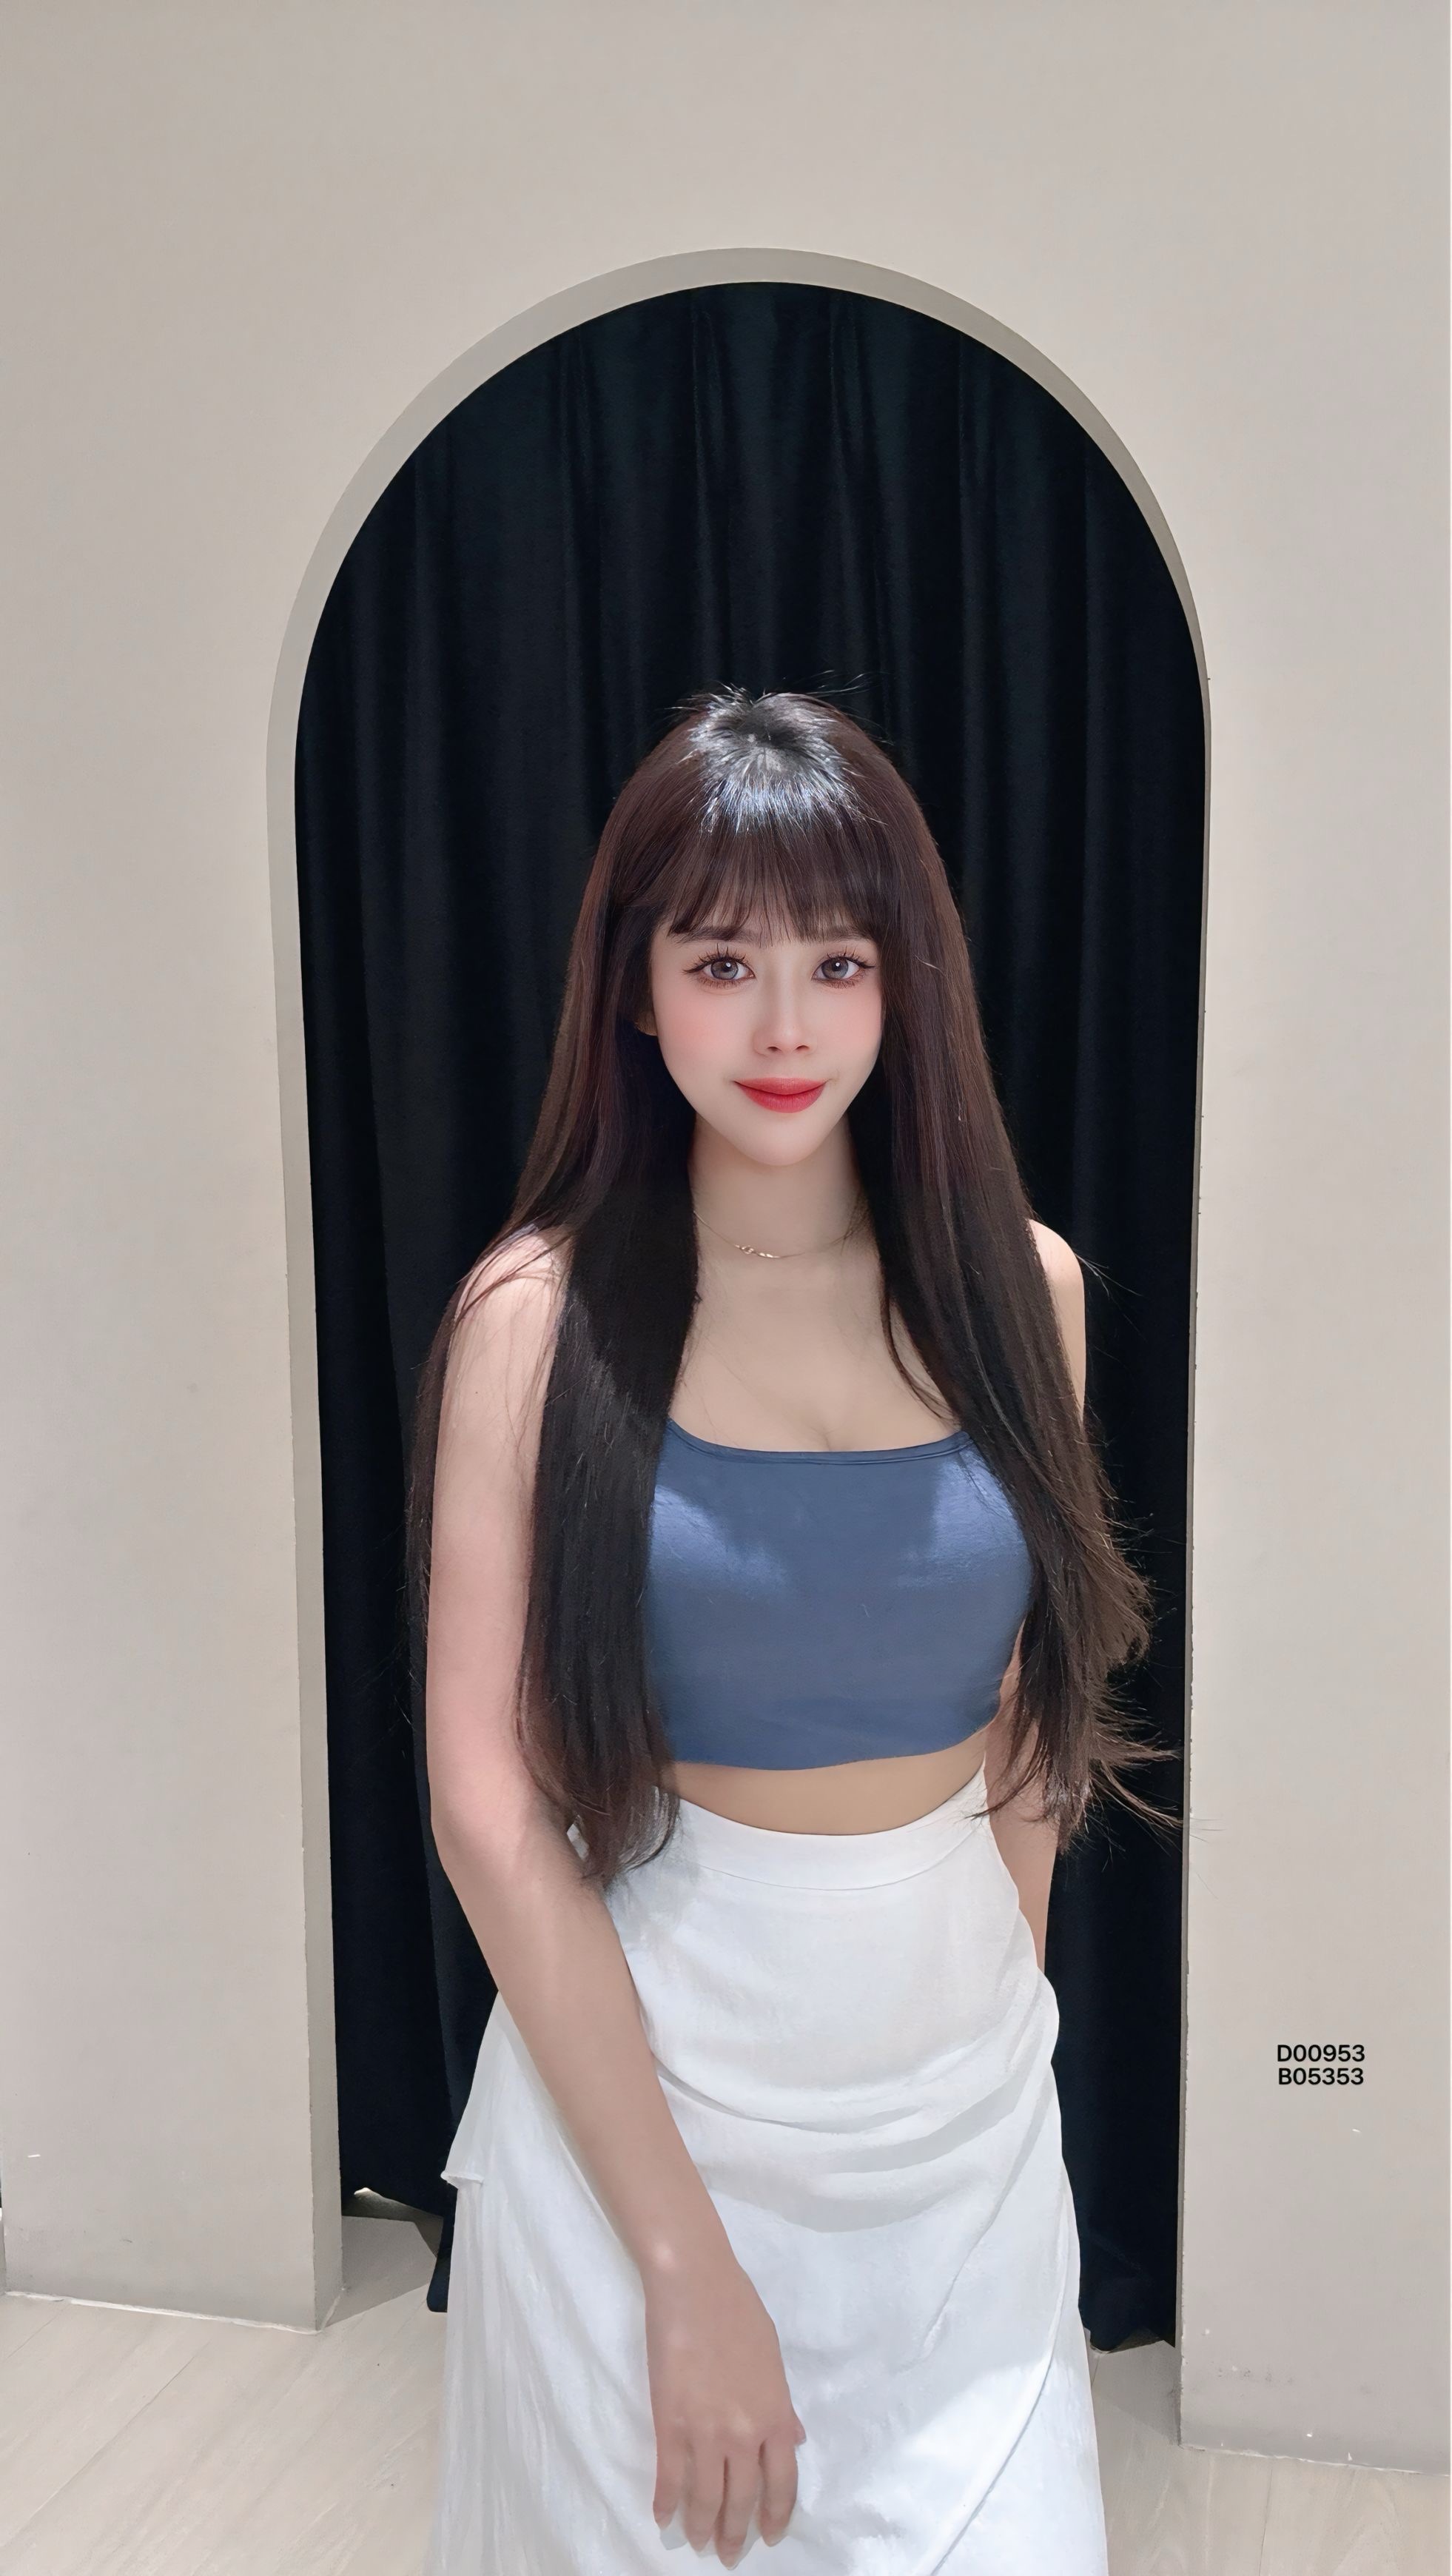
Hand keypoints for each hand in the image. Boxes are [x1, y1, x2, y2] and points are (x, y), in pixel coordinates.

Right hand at [645, 2247, 806, 2562]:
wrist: (695, 2285)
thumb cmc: (739, 2312)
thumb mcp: (773, 2360)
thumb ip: (781, 2406)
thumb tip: (794, 2439)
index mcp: (775, 2416)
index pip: (783, 2484)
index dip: (775, 2516)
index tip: (770, 2536)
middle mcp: (744, 2434)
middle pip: (743, 2499)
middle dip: (737, 2533)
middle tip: (729, 2554)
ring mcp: (705, 2432)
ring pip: (706, 2498)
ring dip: (702, 2526)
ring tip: (699, 2543)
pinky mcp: (669, 2424)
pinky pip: (669, 2477)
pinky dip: (666, 2502)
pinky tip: (664, 2517)